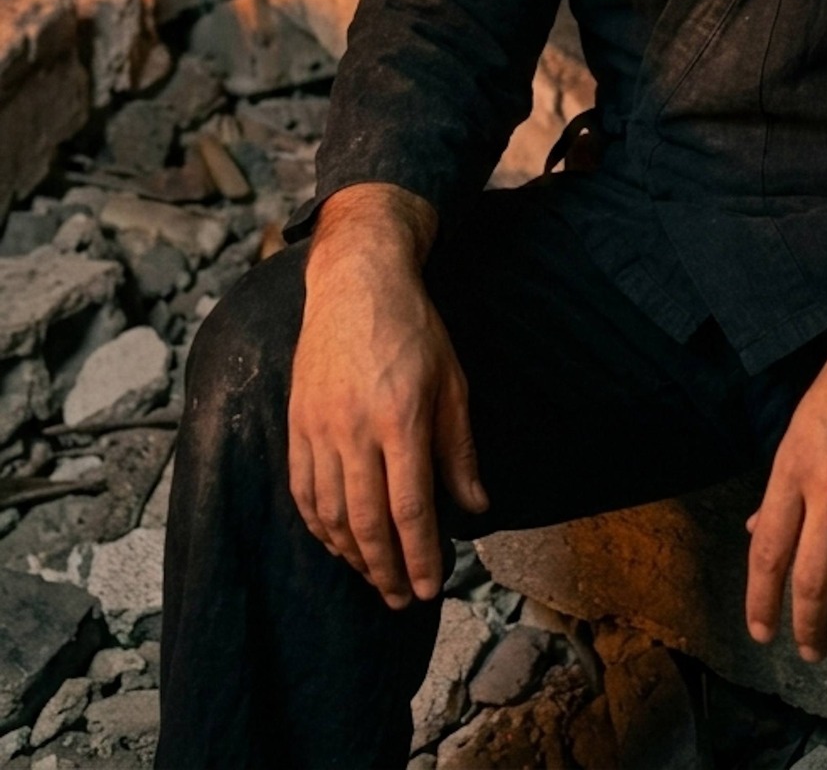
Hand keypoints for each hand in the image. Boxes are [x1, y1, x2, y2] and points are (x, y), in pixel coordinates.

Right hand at [287, 184, 487, 607]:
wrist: (356, 282)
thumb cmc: (414, 329)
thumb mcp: (453, 382)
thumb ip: (460, 450)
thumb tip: (476, 508)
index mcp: (400, 419)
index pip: (409, 508)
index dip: (421, 556)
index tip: (433, 587)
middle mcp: (354, 430)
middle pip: (368, 522)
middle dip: (388, 570)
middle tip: (405, 598)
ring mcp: (319, 429)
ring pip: (332, 515)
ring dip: (355, 556)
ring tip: (378, 578)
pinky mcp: (296, 424)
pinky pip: (304, 491)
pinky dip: (321, 528)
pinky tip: (339, 543)